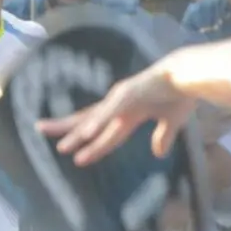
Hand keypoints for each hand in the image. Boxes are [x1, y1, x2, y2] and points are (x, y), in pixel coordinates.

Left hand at [42, 64, 199, 165]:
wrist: (192, 74)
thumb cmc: (182, 93)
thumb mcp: (172, 121)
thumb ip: (163, 136)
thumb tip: (158, 153)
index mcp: (128, 112)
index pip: (103, 130)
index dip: (89, 143)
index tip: (74, 156)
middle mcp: (120, 105)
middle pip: (88, 119)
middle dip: (65, 128)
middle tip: (39, 129)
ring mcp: (124, 98)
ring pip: (96, 118)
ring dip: (79, 133)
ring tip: (61, 147)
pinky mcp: (132, 93)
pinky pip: (112, 111)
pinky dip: (99, 122)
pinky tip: (88, 133)